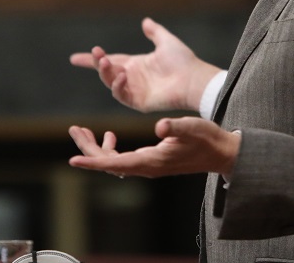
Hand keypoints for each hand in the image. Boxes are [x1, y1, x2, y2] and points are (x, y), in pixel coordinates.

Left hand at [68, 117, 240, 177]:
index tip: (72, 161)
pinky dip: (110, 148)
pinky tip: (110, 135)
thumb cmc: (207, 139)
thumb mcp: (192, 127)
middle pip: (108, 163)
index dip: (93, 161)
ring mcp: (148, 166)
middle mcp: (147, 167)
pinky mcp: (151, 161)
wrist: (221, 153)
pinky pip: (122, 159)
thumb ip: (176, 126)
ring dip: (96, 148)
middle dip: (88, 149)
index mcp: (152, 161)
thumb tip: (159, 126)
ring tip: (82, 131)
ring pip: (112, 161)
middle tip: (74, 129)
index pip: (115, 164)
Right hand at [69, 17, 220, 112]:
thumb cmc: (183, 61)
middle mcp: (132, 77)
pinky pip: (122, 96)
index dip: (93, 60)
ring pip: (111, 83)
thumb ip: (155, 32)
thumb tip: (146, 21)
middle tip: (96, 53)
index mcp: (136, 64)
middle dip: (97, 63)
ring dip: (106, 73)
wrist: (194, 79)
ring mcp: (134, 90)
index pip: (110, 60)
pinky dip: (118, 86)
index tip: (74, 59)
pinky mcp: (139, 102)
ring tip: (106, 62)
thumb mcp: (166, 41)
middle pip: (106, 71)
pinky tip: (121, 75)